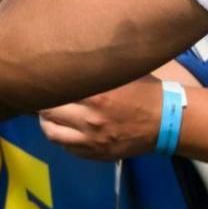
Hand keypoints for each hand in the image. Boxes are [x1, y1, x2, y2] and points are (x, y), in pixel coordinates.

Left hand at [38, 76, 164, 161]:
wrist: (165, 122)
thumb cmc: (144, 91)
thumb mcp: (123, 72)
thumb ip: (98, 67)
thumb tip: (73, 54)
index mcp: (97, 94)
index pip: (56, 89)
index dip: (45, 83)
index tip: (41, 77)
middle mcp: (89, 118)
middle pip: (47, 111)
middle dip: (42, 102)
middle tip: (42, 95)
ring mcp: (91, 140)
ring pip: (51, 133)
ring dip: (46, 122)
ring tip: (48, 114)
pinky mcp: (95, 154)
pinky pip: (66, 148)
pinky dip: (60, 137)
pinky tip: (64, 128)